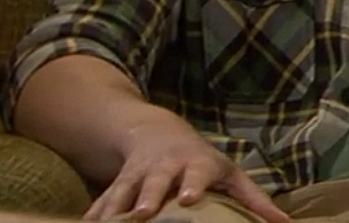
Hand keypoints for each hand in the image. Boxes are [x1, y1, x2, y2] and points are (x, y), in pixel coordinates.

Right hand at [84, 119, 288, 222]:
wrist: (157, 134)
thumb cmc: (203, 163)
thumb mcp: (230, 175)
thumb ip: (255, 201)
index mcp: (194, 164)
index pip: (196, 173)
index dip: (192, 185)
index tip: (188, 199)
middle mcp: (163, 168)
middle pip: (154, 181)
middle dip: (147, 196)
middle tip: (142, 214)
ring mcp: (136, 175)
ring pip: (122, 191)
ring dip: (114, 209)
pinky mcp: (115, 185)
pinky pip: (101, 203)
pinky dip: (93, 216)